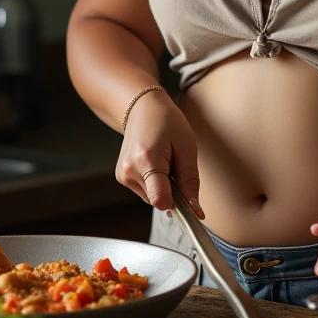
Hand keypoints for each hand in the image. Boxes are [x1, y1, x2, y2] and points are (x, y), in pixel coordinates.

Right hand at [115, 90, 204, 218]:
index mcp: (146, 160)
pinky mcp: (122, 177)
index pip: (160, 200)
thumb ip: (190, 181)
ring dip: (164, 186)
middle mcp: (129, 170)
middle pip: (159, 201)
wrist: (142, 108)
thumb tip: (196, 209)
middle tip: (176, 165)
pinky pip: (146, 191)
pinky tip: (155, 164)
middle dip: (173, 190)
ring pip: (152, 198)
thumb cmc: (166, 121)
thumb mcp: (186, 147)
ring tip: (165, 161)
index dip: (179, 205)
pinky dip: (155, 183)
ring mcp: (123, 175)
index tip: (192, 204)